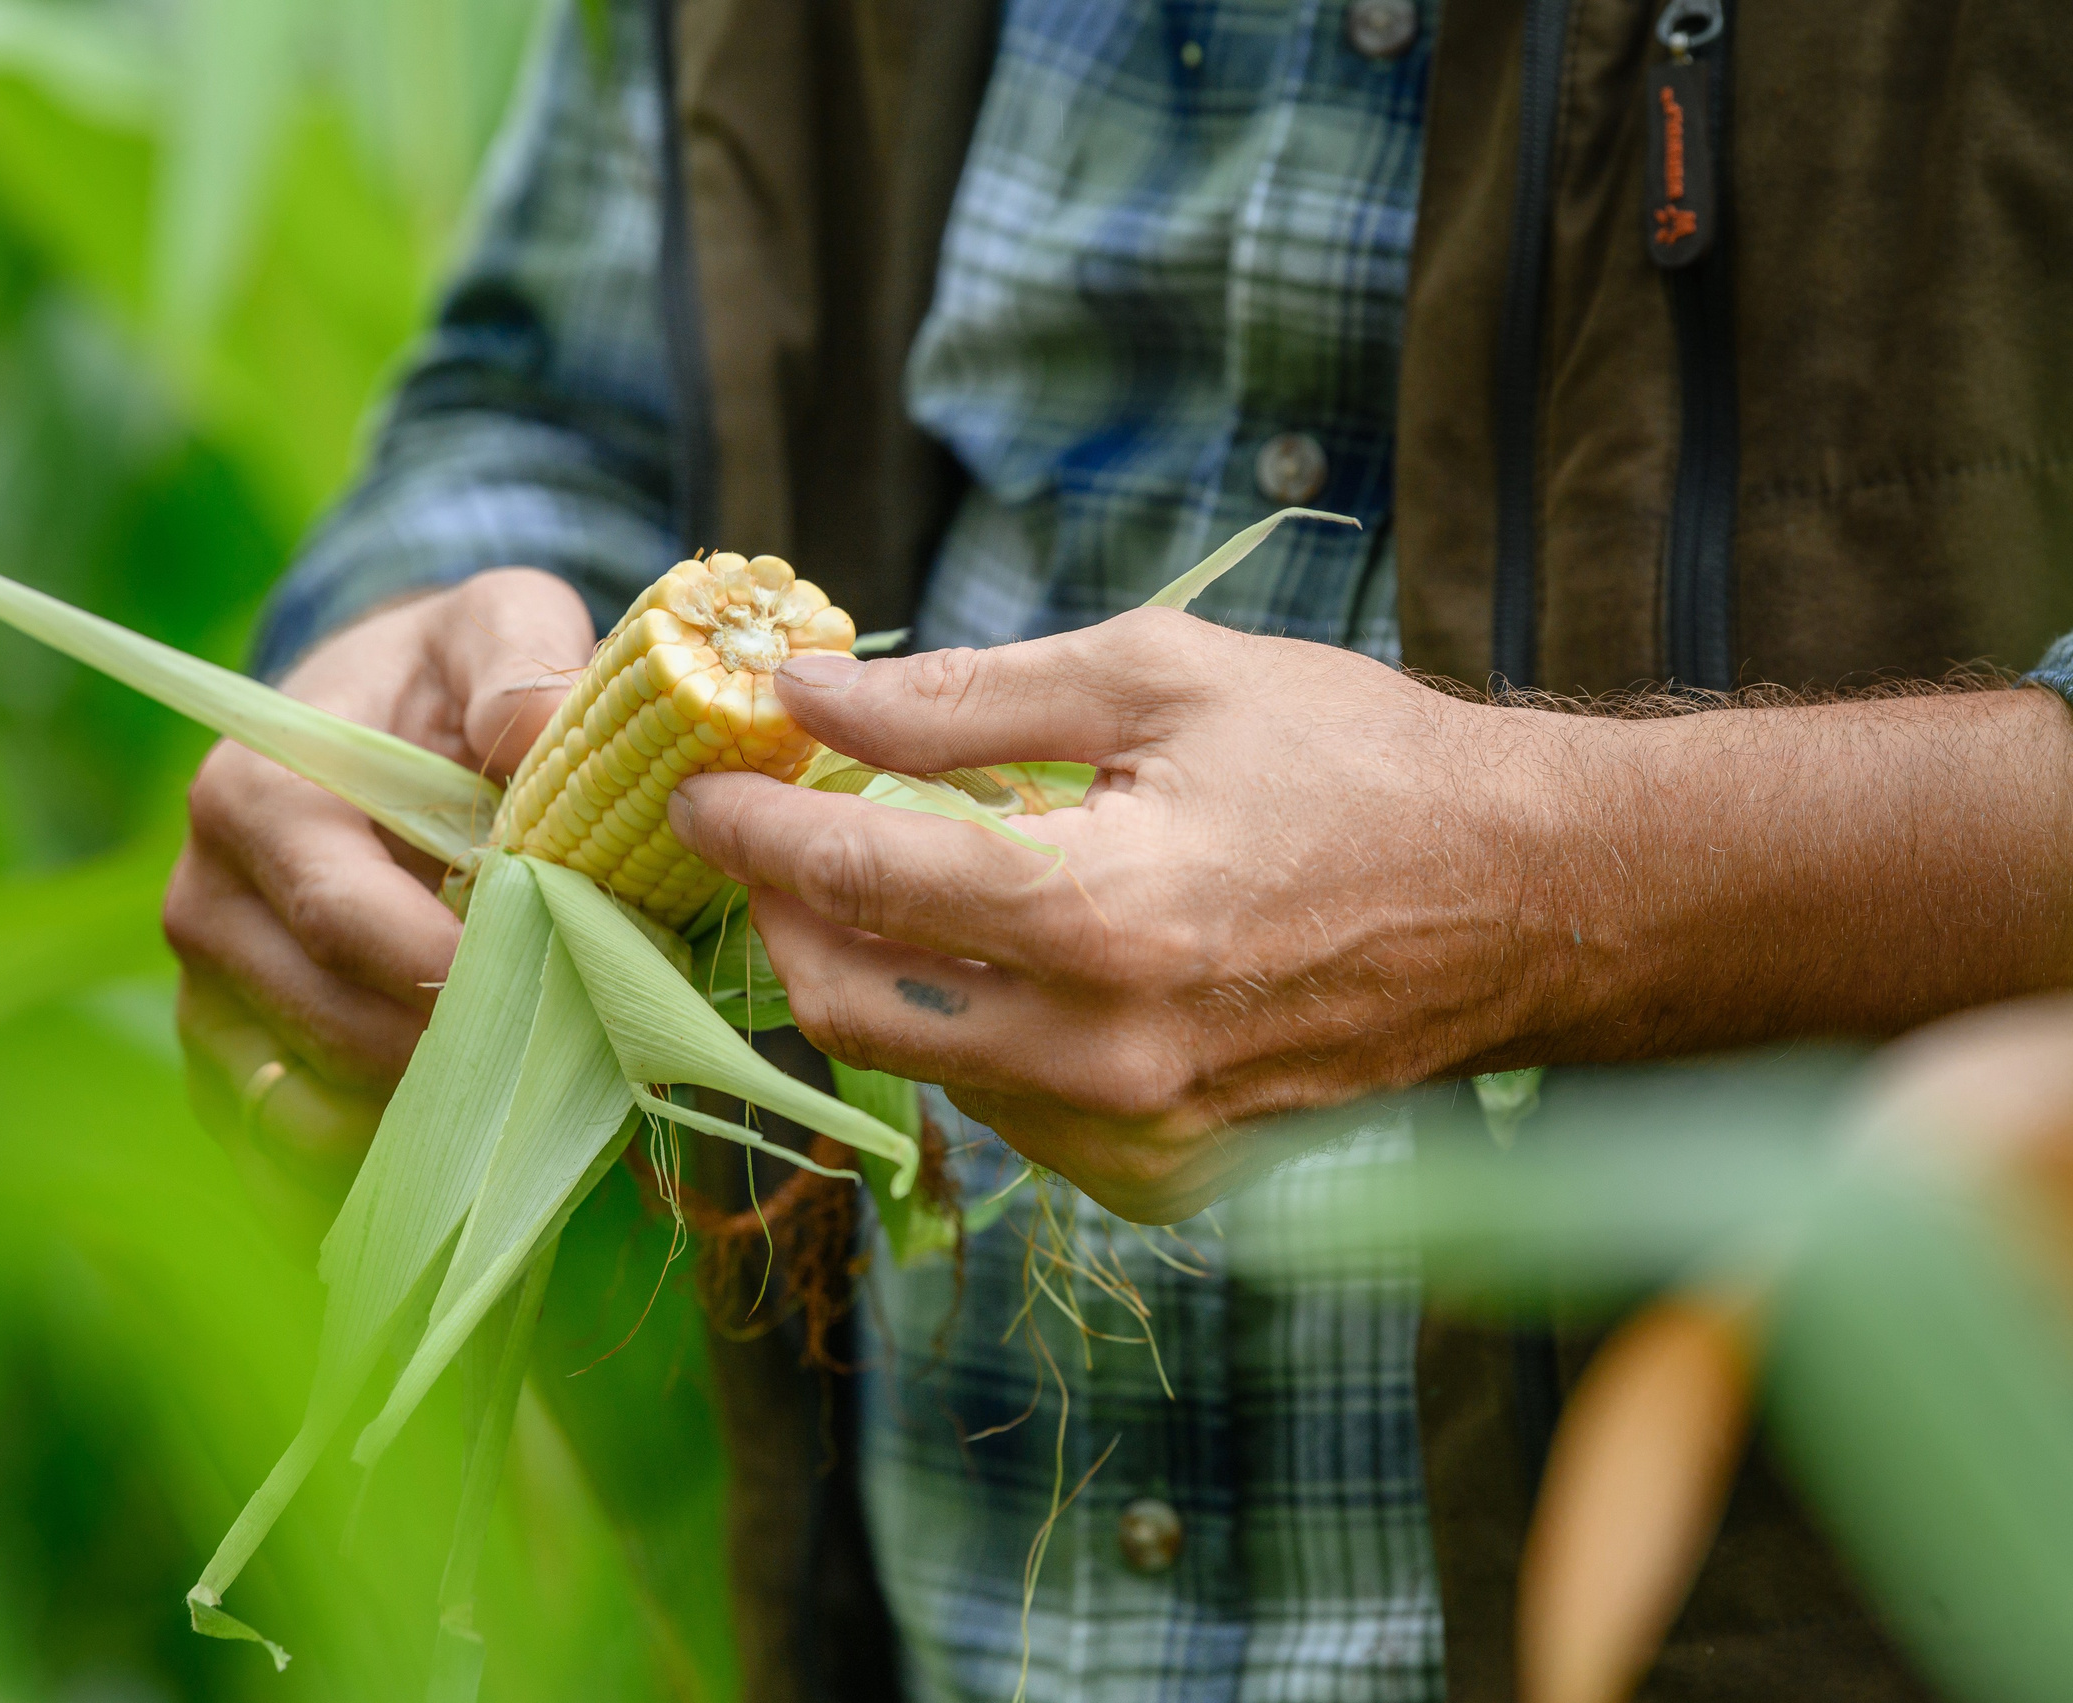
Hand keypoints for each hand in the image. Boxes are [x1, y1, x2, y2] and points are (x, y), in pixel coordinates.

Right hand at [162, 568, 593, 1217]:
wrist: (378, 712)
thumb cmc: (447, 672)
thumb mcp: (497, 621)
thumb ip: (520, 663)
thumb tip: (538, 729)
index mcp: (256, 795)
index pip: (343, 920)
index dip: (451, 972)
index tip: (559, 990)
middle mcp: (206, 901)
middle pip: (329, 1026)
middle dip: (463, 1053)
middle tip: (582, 1056)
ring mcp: (208, 993)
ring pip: (303, 1109)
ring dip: (426, 1125)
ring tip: (537, 1103)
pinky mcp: (228, 1062)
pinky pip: (283, 1155)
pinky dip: (374, 1173)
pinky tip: (469, 1157)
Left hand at [668, 611, 2072, 1223]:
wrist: (1527, 903)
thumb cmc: (1355, 761)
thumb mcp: (1159, 679)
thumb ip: (961, 702)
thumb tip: (808, 698)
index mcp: (1109, 913)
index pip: (862, 881)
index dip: (754, 831)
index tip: (697, 790)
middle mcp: (1110, 1052)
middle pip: (855, 1005)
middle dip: (785, 916)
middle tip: (776, 835)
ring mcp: (1136, 1132)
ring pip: (924, 1065)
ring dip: (879, 968)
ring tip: (909, 870)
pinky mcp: (1162, 1172)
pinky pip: (1006, 1108)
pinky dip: (971, 1027)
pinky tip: (1011, 952)